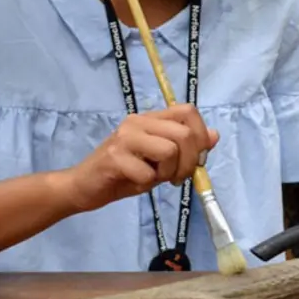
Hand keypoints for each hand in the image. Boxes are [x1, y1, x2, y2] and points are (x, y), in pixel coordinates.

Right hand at [63, 103, 218, 211]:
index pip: (188, 111)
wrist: (83, 187)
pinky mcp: (114, 157)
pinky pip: (148, 173)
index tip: (197, 159)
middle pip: (184, 134)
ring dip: (169, 172)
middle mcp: (138, 121)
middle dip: (190, 162)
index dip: (201, 135)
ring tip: (156, 179)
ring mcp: (125, 137)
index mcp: (151, 119)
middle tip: (177, 177)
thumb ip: (186, 148)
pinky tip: (135, 182)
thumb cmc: (124, 174)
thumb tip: (214, 135)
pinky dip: (147, 184)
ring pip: (169, 150)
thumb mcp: (161, 161)